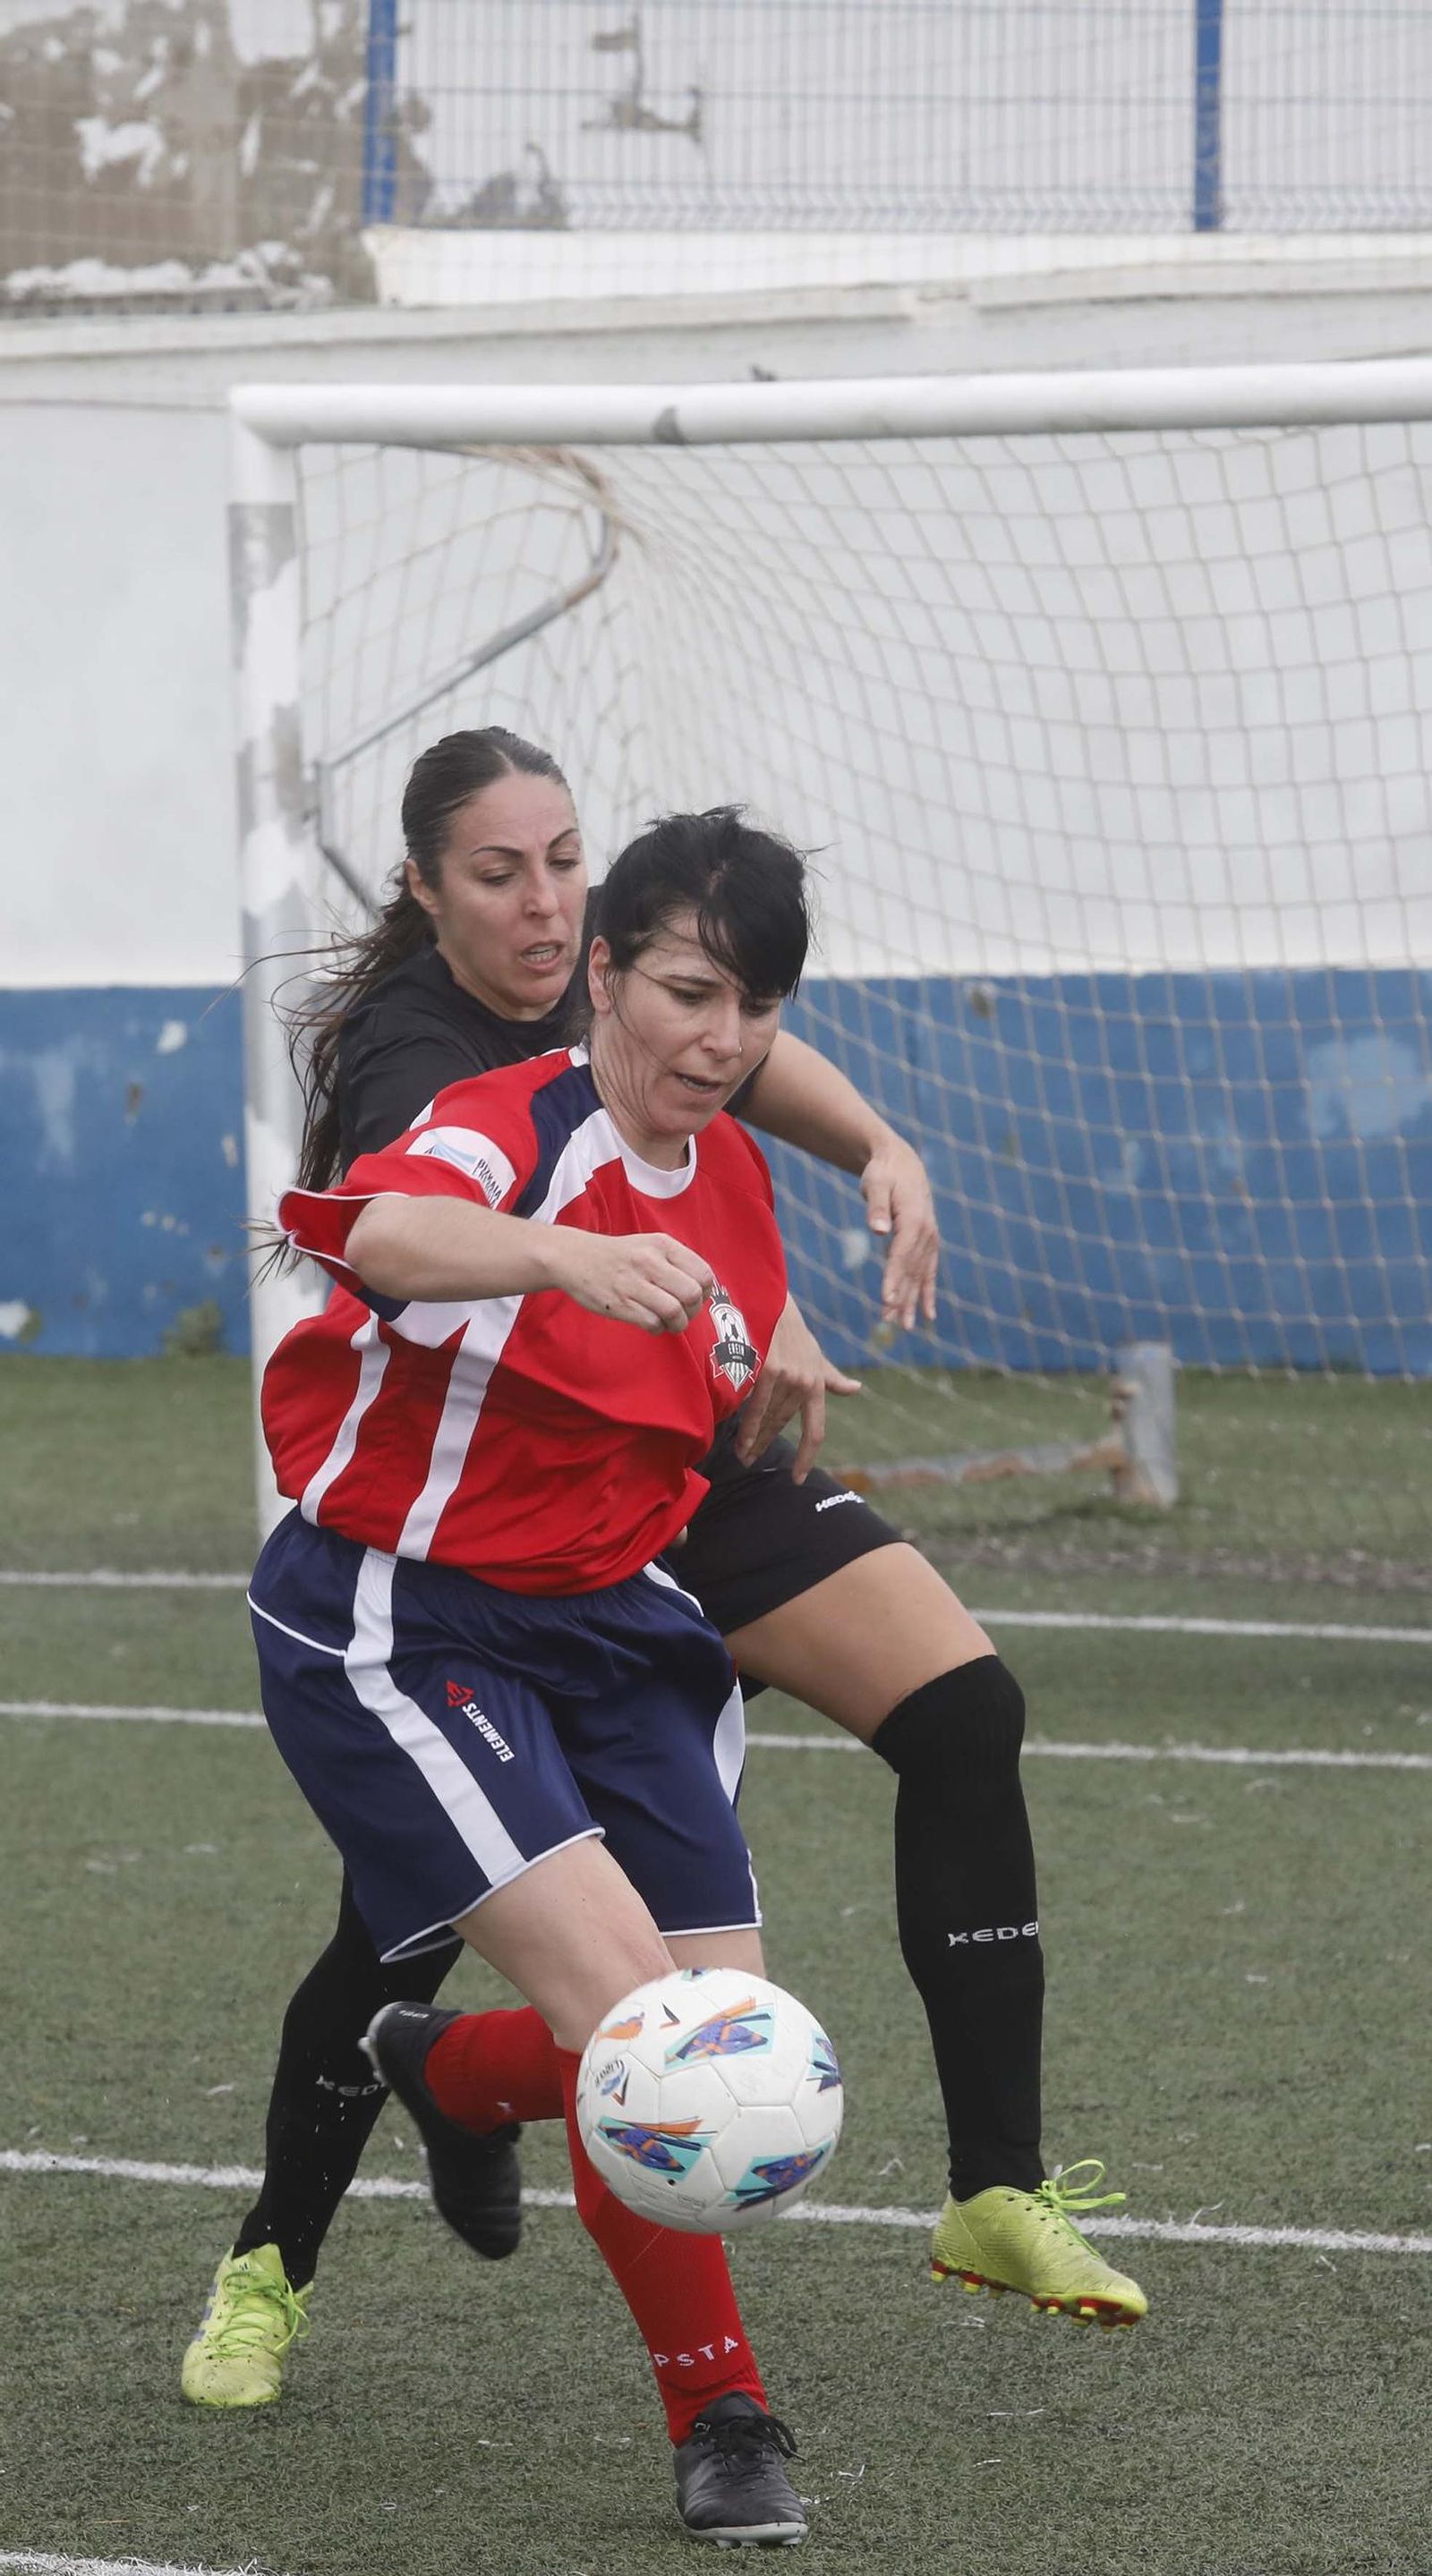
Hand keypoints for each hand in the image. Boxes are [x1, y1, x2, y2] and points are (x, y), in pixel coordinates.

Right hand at [549, 1230, 713, 1333]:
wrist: (574, 1257)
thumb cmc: (618, 1256)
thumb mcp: (650, 1245)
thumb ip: (677, 1263)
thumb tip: (703, 1290)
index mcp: (662, 1245)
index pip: (703, 1274)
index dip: (705, 1292)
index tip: (695, 1298)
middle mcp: (649, 1261)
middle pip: (692, 1294)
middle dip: (693, 1311)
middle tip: (684, 1313)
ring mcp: (633, 1283)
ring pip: (673, 1311)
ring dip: (677, 1324)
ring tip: (670, 1323)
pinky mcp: (619, 1304)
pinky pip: (652, 1323)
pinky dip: (658, 1329)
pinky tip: (652, 1324)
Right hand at [733, 1293, 861, 1483]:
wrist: (769, 1299)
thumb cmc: (790, 1327)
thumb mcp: (814, 1353)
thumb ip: (831, 1377)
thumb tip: (855, 1389)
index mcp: (817, 1383)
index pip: (816, 1429)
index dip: (808, 1456)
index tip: (799, 1478)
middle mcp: (805, 1382)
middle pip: (784, 1426)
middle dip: (767, 1445)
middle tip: (752, 1462)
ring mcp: (786, 1376)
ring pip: (768, 1419)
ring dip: (754, 1441)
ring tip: (744, 1456)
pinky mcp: (767, 1369)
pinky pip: (755, 1407)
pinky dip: (748, 1427)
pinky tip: (742, 1443)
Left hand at [861, 1130, 938, 1332]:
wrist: (901, 1162)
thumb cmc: (883, 1172)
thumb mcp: (875, 1183)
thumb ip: (876, 1206)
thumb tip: (878, 1230)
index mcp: (914, 1219)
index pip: (902, 1254)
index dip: (895, 1277)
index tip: (887, 1299)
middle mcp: (927, 1232)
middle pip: (912, 1270)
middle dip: (902, 1297)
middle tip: (890, 1321)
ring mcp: (930, 1238)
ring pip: (920, 1275)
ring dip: (912, 1301)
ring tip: (903, 1326)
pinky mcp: (927, 1242)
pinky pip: (928, 1272)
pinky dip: (927, 1293)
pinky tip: (927, 1315)